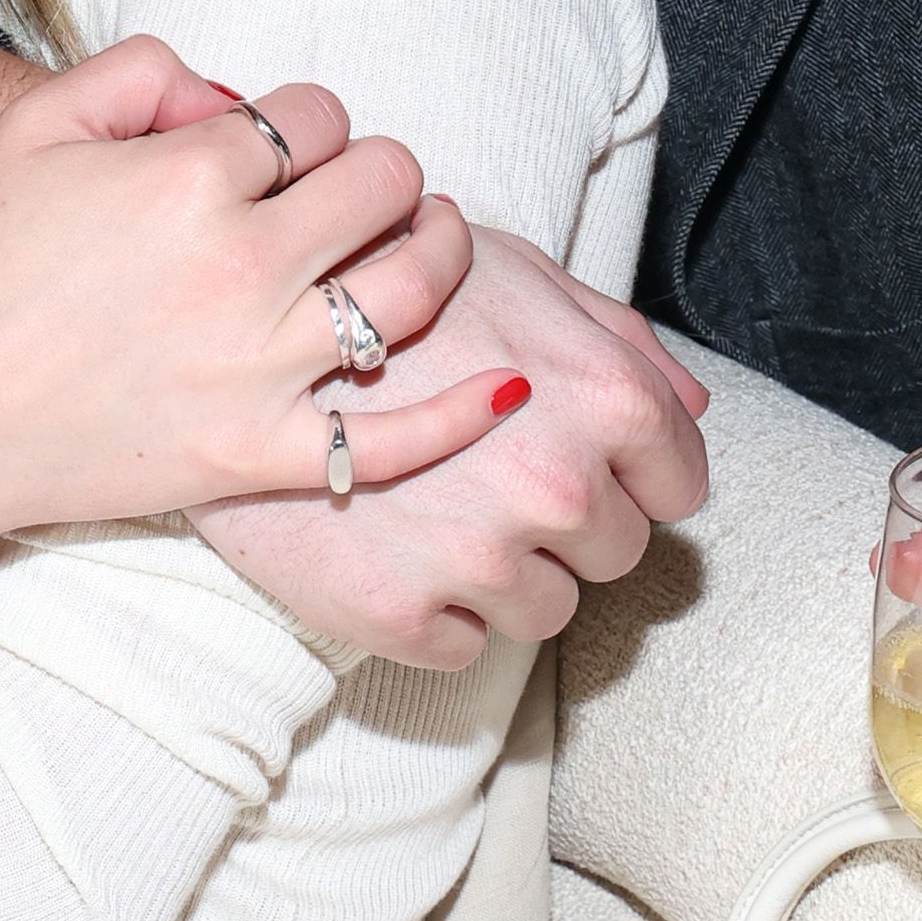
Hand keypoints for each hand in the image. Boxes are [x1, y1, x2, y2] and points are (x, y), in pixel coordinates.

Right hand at [0, 35, 509, 541]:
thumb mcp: (34, 129)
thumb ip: (136, 72)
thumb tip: (225, 91)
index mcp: (189, 177)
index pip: (316, 116)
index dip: (311, 124)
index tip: (288, 150)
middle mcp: (241, 266)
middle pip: (385, 185)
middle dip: (385, 174)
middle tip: (368, 191)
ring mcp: (259, 368)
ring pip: (412, 290)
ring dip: (441, 250)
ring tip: (433, 240)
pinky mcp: (261, 457)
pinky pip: (392, 440)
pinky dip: (461, 417)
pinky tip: (503, 387)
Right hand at [201, 225, 710, 667]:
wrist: (232, 337)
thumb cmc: (382, 291)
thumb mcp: (512, 273)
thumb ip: (616, 338)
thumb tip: (689, 409)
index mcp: (602, 399)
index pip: (679, 484)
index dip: (636, 472)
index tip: (586, 460)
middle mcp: (553, 485)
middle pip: (617, 552)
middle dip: (571, 521)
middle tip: (494, 474)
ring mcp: (475, 559)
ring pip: (548, 610)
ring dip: (508, 572)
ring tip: (440, 508)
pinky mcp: (399, 615)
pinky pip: (465, 647)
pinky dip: (437, 612)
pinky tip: (396, 545)